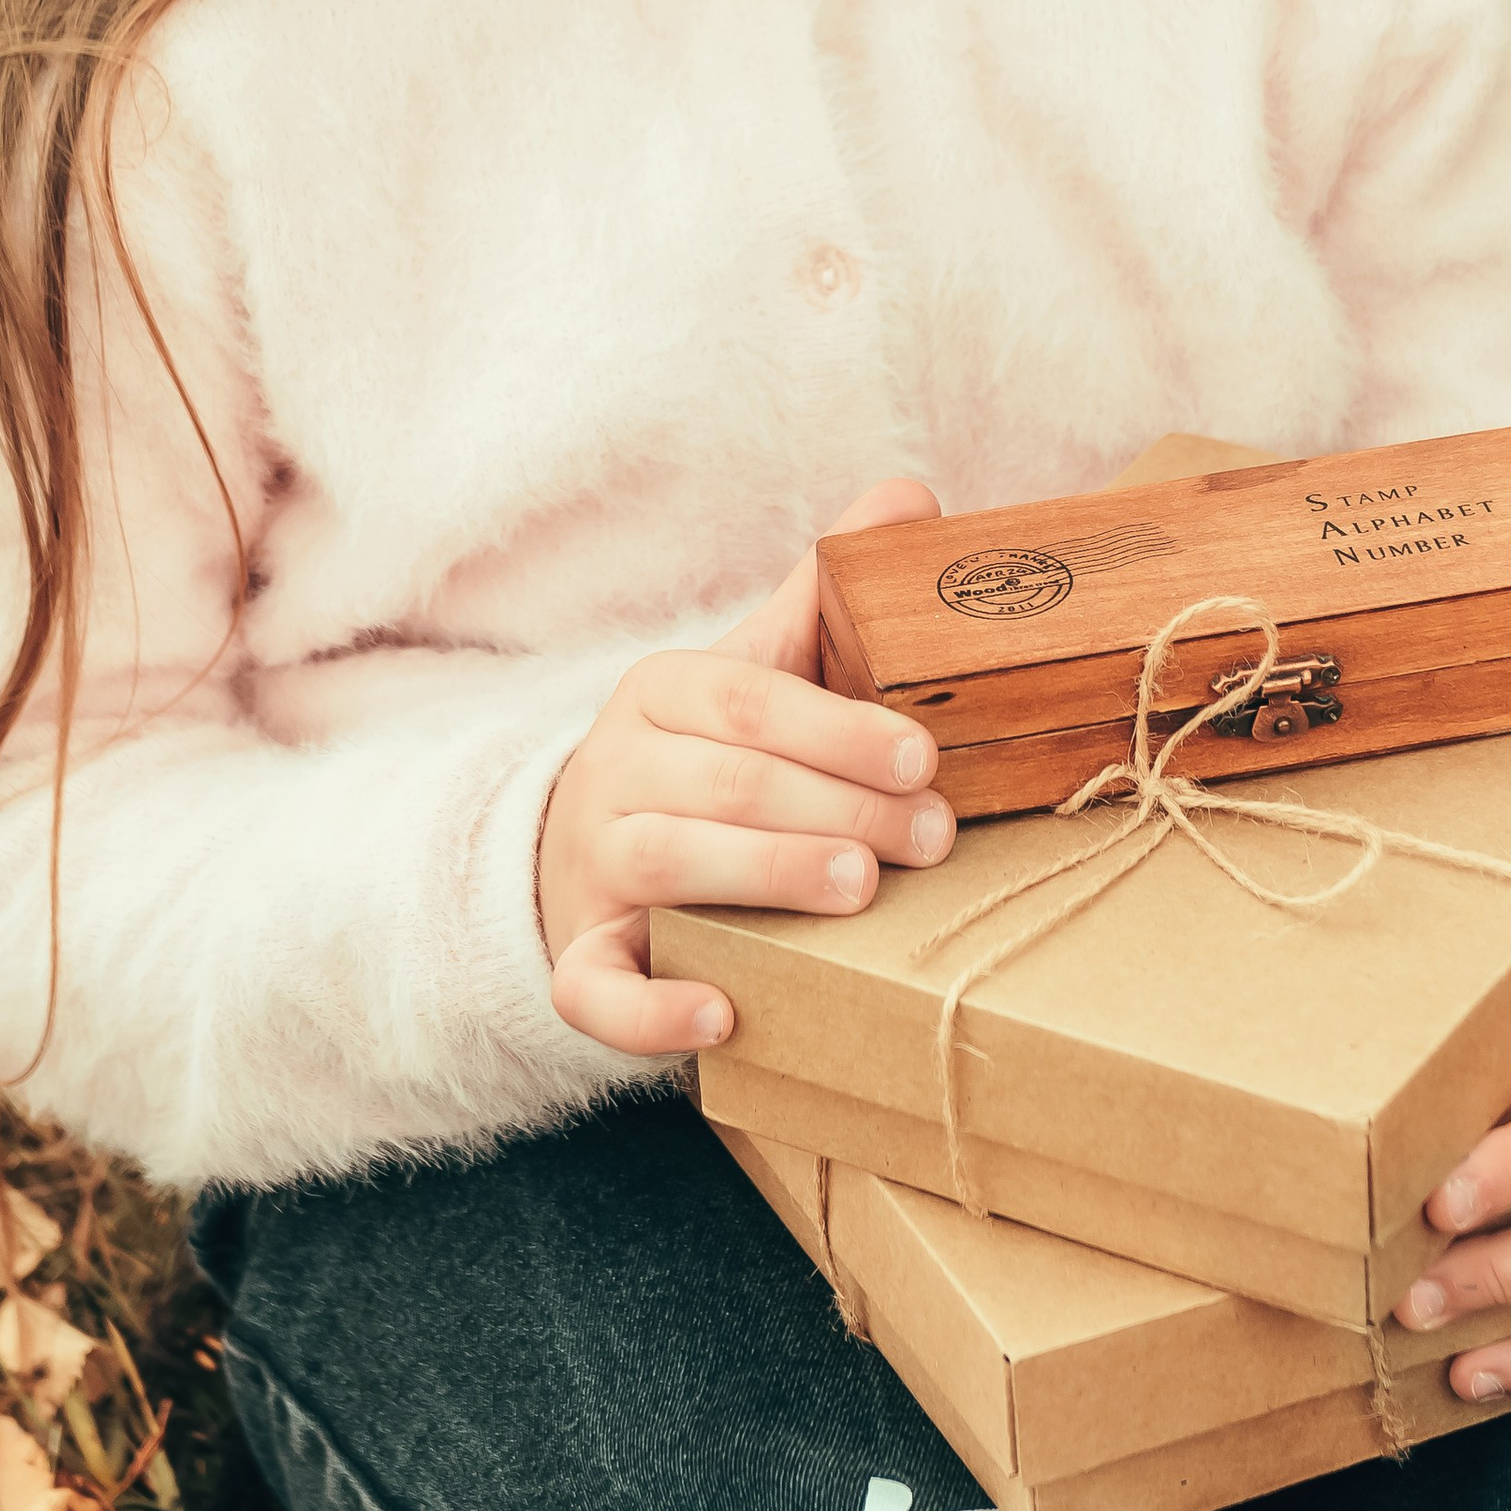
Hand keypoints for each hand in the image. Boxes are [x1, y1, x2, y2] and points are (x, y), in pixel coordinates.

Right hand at [542, 479, 950, 1057]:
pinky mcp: (578, 956)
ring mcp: (591, 865)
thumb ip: (825, 594)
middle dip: (836, 808)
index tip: (923, 757)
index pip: (748, 699)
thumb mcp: (755, 669)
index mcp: (662, 692)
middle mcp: (616, 771)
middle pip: (725, 783)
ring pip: (667, 866)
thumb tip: (912, 494)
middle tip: (931, 836)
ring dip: (767, 877)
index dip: (838, 727)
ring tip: (859, 890)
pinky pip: (594, 988)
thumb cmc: (707, 754)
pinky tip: (721, 1015)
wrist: (587, 847)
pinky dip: (651, 1010)